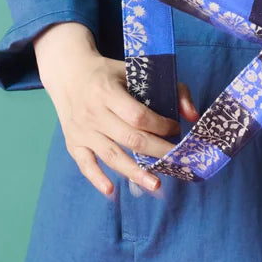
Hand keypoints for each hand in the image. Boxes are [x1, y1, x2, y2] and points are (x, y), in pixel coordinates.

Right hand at [33, 21, 200, 198]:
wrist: (68, 73)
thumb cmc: (108, 73)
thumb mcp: (136, 70)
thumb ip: (170, 88)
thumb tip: (193, 116)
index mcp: (107, 92)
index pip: (138, 116)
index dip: (160, 126)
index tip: (175, 129)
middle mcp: (93, 113)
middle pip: (130, 139)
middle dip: (157, 152)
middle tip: (178, 161)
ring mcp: (82, 130)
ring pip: (111, 156)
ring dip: (135, 172)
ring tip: (156, 185)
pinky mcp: (73, 143)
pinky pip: (85, 165)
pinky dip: (97, 179)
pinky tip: (111, 191)